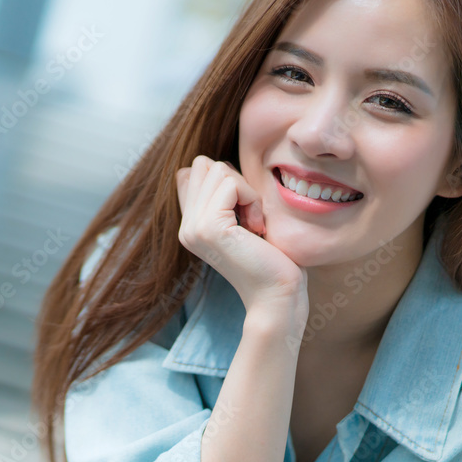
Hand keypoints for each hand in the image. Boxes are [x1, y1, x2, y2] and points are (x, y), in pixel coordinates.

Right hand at [175, 155, 307, 322]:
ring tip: (253, 223)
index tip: (242, 212)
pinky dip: (251, 198)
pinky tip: (255, 228)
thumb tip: (213, 166)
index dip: (224, 180)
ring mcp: (193, 227)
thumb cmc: (271, 259)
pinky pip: (230, 184)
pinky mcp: (208, 227)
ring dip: (245, 190)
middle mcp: (185, 227)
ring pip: (216, 169)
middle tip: (249, 216)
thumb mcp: (241, 220)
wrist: (276, 296)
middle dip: (235, 181)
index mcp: (190, 225)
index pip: (192, 171)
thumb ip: (222, 196)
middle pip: (203, 165)